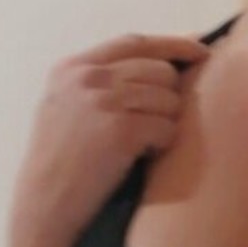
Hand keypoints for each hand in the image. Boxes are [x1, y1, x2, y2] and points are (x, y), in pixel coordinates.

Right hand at [8, 31, 210, 246]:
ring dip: (164, 124)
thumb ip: (106, 80)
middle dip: (169, 97)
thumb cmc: (64, 162)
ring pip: (169, 100)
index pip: (136, 43)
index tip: (202, 49)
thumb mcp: (70, 106)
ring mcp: (103, 101)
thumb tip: (166, 61)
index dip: (174, 44)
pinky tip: (139, 157)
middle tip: (153, 125)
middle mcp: (88, 78)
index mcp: (74, 68)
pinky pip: (167, 129)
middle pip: (159, 70)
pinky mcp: (120, 130)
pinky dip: (161, 146)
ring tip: (139, 145)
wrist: (45, 204)